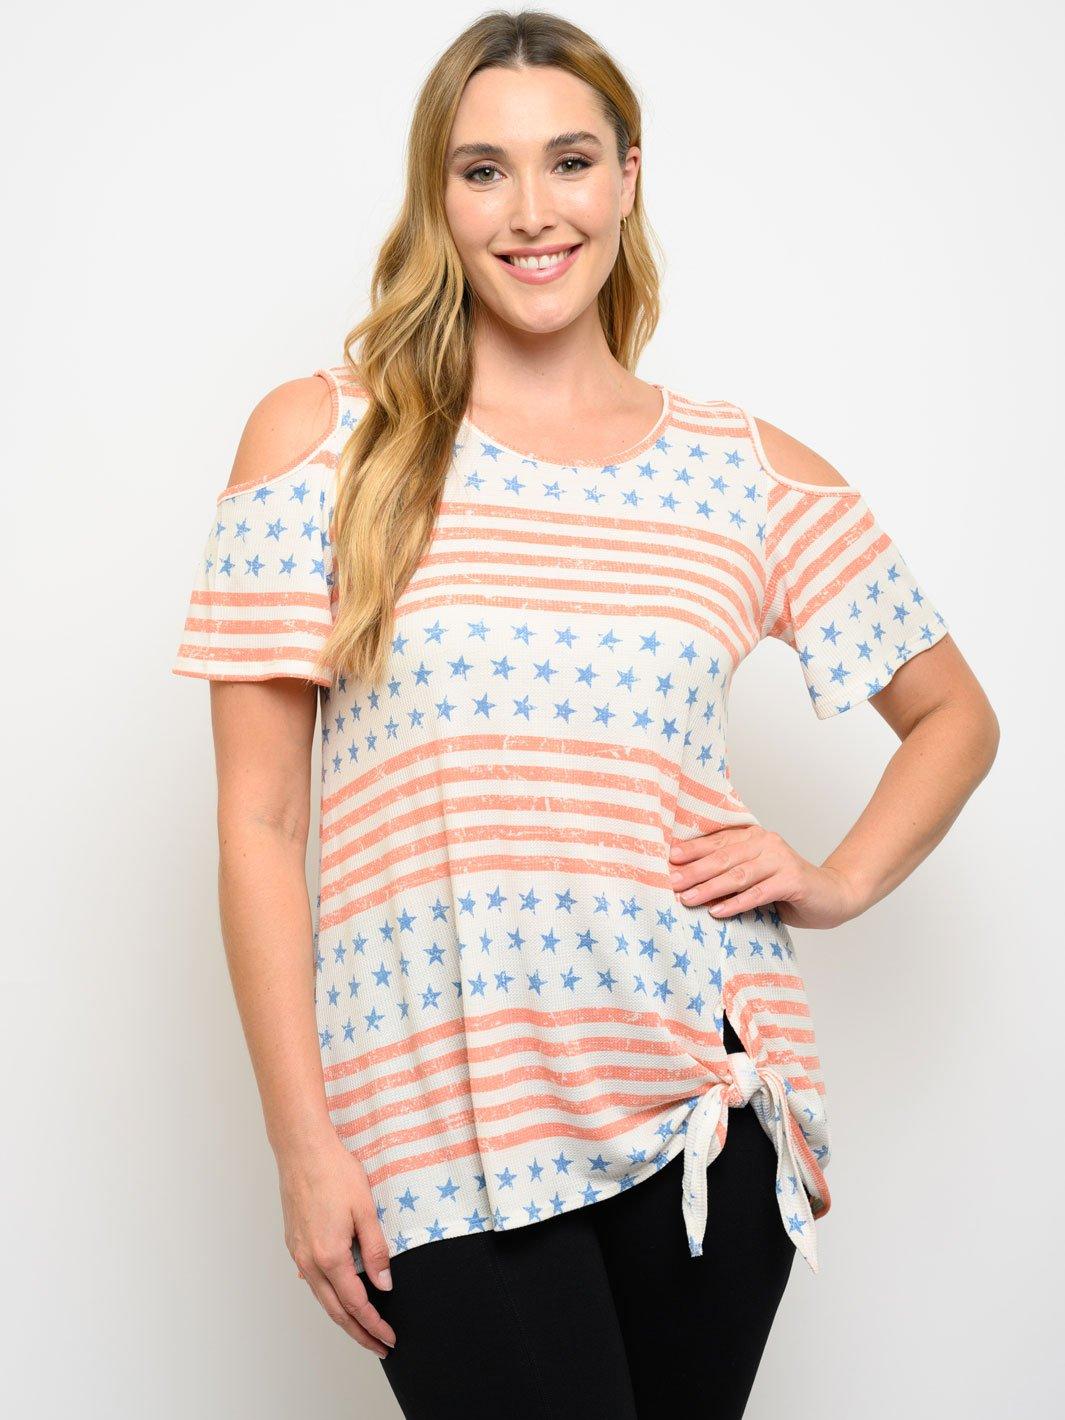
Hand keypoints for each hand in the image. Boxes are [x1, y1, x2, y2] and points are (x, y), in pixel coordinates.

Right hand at [278, 1133, 397, 1357]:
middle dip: (359, 1333)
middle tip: (380, 1346)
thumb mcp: (366, 1210)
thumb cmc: (335, 1173)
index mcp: (330, 1256)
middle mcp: (309, 1262)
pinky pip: (313, 1280)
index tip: (389, 1338)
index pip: (356, 1304)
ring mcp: (298, 1254)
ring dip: (343, 1317)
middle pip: (335, 1311)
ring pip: (322, 1298)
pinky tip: (340, 1295)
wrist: (302, 1151)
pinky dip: (329, 1296)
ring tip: (363, 1328)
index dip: (374, 1324)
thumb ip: (376, 1250)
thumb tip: (384, 1284)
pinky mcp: (294, 1243)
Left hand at [667, 825, 862, 929]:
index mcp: (754, 837)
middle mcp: (766, 843)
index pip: (717, 841)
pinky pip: (758, 893)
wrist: (831, 896)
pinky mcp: (792, 881)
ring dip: (710, 888)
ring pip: (738, 874)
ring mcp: (781, 860)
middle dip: (695, 870)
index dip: (692, 850)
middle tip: (672, 882)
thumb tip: (688, 882)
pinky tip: (718, 911)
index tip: (669, 860)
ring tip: (688, 899)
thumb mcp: (754, 876)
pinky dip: (736, 903)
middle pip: (723, 857)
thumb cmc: (786, 888)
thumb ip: (729, 873)